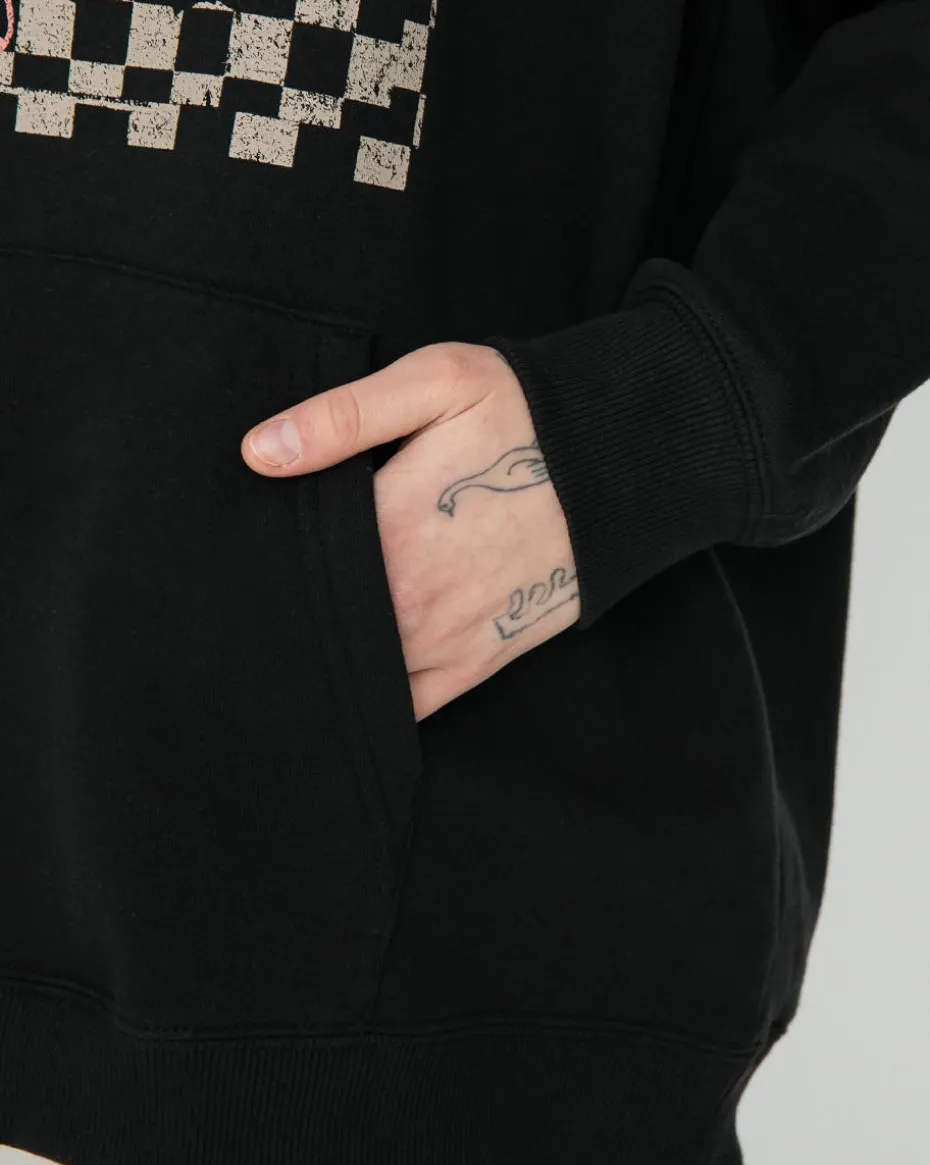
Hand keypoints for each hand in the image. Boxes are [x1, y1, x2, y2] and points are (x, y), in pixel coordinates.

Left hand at [241, 343, 578, 720]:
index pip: (298, 568)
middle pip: (323, 628)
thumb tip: (259, 453)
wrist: (624, 464)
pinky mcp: (479, 662)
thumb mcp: (437, 383)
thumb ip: (343, 417)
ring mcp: (447, 640)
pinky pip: (410, 704)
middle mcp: (412, 601)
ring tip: (290, 646)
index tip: (234, 562)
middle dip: (286, 618)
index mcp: (390, 530)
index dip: (260, 566)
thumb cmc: (526, 414)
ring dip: (327, 660)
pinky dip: (376, 701)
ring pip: (360, 673)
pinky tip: (347, 687)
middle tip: (249, 611)